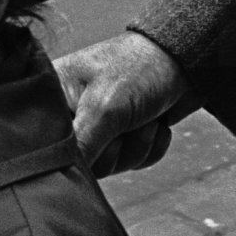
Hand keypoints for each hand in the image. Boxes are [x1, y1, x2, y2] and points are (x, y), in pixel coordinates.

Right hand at [54, 31, 191, 176]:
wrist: (186, 60)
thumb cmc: (139, 69)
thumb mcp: (105, 107)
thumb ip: (80, 145)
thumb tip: (58, 176)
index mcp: (52, 97)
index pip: (48, 144)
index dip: (75, 148)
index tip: (98, 133)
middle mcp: (71, 114)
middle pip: (83, 163)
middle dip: (116, 146)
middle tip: (127, 119)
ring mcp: (98, 127)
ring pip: (112, 165)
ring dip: (137, 145)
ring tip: (146, 116)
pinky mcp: (123, 136)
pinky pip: (134, 162)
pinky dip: (150, 146)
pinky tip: (156, 122)